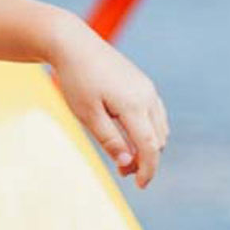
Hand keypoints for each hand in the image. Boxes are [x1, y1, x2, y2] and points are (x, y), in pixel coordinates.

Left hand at [50, 13, 168, 186]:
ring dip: (147, 144)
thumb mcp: (86, 114)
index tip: (140, 186)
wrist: (71, 42)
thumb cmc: (75, 79)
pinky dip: (146, 128)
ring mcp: (146, 87)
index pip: (149, 147)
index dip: (148, 170)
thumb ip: (109, 140)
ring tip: (123, 153)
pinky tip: (128, 133)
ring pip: (159, 127)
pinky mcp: (142, 82)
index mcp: (134, 104)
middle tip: (122, 171)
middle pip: (156, 139)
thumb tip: (127, 164)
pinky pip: (154, 113)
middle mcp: (147, 95)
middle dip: (144, 158)